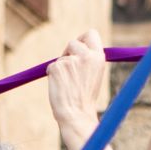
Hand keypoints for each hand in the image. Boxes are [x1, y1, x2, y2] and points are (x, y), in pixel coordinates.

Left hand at [45, 31, 106, 149]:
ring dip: (61, 68)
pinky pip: (52, 66)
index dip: (82, 38)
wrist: (76, 115)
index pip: (91, 34)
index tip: (78, 45)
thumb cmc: (85, 98)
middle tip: (68, 67)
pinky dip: (53, 75)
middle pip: (73, 42)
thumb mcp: (93, 75)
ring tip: (68, 85)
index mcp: (98, 57)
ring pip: (61, 57)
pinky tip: (60, 87)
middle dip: (68, 52)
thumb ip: (87, 60)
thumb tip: (76, 49)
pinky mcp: (57, 67)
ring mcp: (70, 60)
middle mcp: (86, 56)